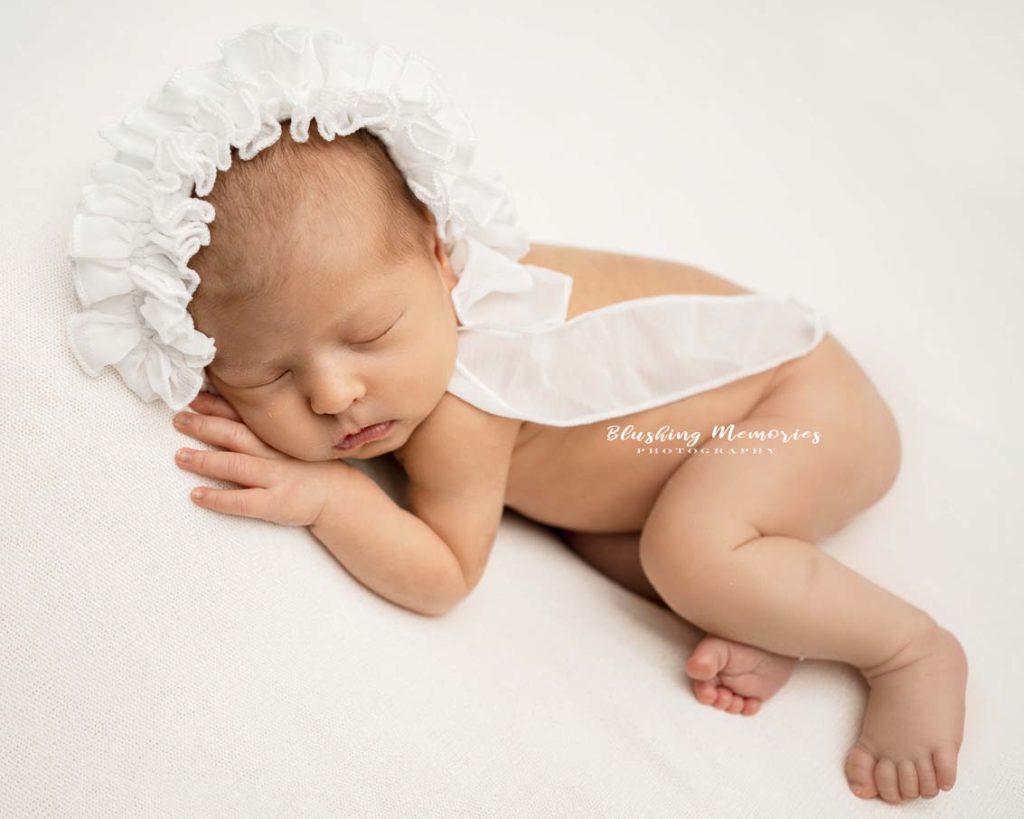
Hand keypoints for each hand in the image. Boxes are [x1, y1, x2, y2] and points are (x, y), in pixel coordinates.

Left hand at [172, 392, 342, 526]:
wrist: (338, 496)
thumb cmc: (308, 467)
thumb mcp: (288, 442)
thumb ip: (261, 430)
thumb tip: (225, 414)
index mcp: (275, 436)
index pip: (243, 415)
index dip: (216, 405)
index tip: (192, 396)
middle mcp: (274, 453)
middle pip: (236, 435)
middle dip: (205, 425)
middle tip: (178, 419)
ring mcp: (275, 478)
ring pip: (236, 465)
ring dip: (206, 459)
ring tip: (180, 456)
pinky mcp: (275, 504)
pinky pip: (242, 501)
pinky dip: (218, 498)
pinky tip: (196, 495)